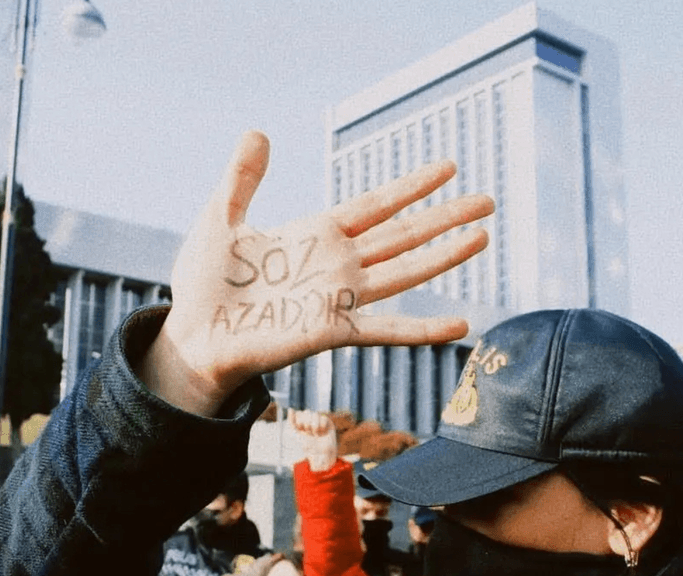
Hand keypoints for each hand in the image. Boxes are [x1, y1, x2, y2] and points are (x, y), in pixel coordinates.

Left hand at [139, 130, 492, 415]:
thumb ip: (242, 179)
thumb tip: (257, 132)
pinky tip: (460, 326)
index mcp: (315, 233)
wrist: (194, 335)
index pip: (374, 204)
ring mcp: (338, 297)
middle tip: (488, 200)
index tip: (447, 167)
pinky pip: (386, 329)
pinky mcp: (332, 330)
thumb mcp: (220, 218)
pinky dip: (422, 329)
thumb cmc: (205, 284)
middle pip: (402, 234)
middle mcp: (336, 263)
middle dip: (444, 216)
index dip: (410, 186)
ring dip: (443, 255)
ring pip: (404, 270)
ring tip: (483, 235)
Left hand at [289, 409, 337, 471]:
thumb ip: (291, 422)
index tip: (300, 430)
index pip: (299, 413)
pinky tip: (322, 433)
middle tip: (308, 433)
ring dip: (314, 426)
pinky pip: (324, 418)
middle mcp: (310, 420)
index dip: (299, 422)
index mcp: (301, 422)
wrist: (321, 454)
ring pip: (315, 413)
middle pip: (307, 412)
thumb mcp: (295, 435)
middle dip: (306, 423)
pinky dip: (322, 427)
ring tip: (315, 434)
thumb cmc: (307, 446)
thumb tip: (290, 409)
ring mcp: (319, 420)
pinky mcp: (328, 422)